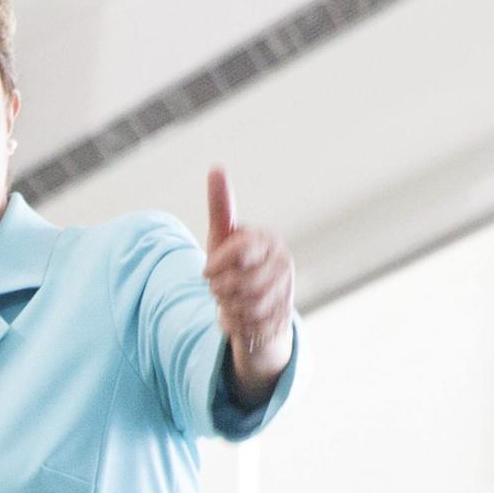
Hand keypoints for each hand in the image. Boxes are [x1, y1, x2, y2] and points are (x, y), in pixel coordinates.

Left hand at [203, 166, 294, 399]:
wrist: (251, 304)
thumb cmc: (233, 265)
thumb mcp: (222, 236)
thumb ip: (221, 206)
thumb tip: (216, 168)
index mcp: (268, 240)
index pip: (240, 250)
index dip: (217, 264)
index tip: (206, 271)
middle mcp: (283, 263)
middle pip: (239, 282)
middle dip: (220, 289)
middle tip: (219, 287)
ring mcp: (287, 290)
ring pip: (243, 305)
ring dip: (227, 306)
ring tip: (229, 300)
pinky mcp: (283, 317)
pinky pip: (248, 324)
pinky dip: (235, 323)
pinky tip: (238, 316)